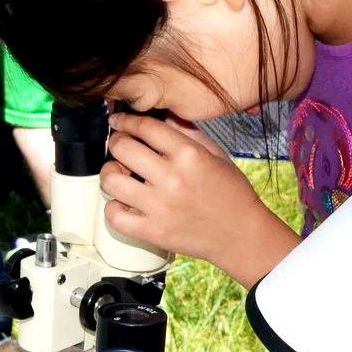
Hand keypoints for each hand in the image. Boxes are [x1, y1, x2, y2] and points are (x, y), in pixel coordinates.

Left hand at [102, 112, 289, 280]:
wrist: (240, 235)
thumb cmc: (231, 194)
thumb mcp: (216, 154)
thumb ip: (188, 133)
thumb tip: (162, 116)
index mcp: (189, 155)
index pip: (145, 127)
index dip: (126, 121)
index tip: (119, 123)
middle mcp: (171, 179)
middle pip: (122, 148)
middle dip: (117, 142)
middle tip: (120, 146)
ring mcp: (159, 207)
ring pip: (111, 180)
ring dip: (110, 173)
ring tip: (120, 174)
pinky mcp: (153, 231)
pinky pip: (115, 217)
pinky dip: (112, 208)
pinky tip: (122, 203)